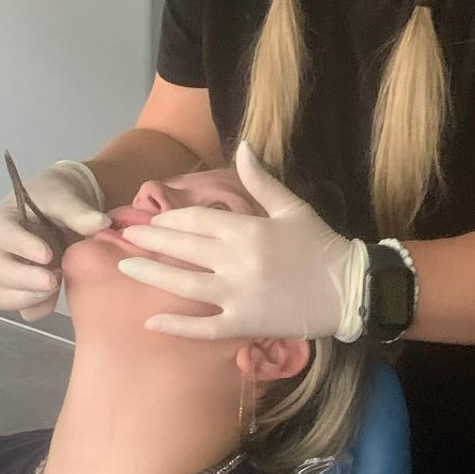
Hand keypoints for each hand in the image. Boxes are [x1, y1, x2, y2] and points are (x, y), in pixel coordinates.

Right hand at [0, 160, 109, 320]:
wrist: (63, 207)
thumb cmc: (56, 196)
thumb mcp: (65, 197)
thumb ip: (78, 211)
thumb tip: (100, 223)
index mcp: (1, 221)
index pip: (3, 236)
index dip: (23, 247)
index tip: (48, 255)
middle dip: (25, 280)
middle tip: (54, 280)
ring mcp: (6, 273)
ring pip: (2, 296)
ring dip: (29, 297)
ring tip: (57, 285)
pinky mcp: (22, 290)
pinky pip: (23, 309)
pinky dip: (40, 306)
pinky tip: (58, 293)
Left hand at [117, 142, 367, 340]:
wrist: (349, 290)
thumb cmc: (320, 245)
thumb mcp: (292, 207)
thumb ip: (261, 180)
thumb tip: (242, 145)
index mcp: (248, 230)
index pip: (197, 220)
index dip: (171, 218)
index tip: (152, 217)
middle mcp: (237, 262)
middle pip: (183, 249)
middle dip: (151, 241)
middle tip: (127, 236)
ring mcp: (238, 296)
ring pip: (184, 285)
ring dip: (152, 274)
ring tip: (126, 267)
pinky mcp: (243, 324)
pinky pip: (203, 328)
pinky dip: (176, 326)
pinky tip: (151, 320)